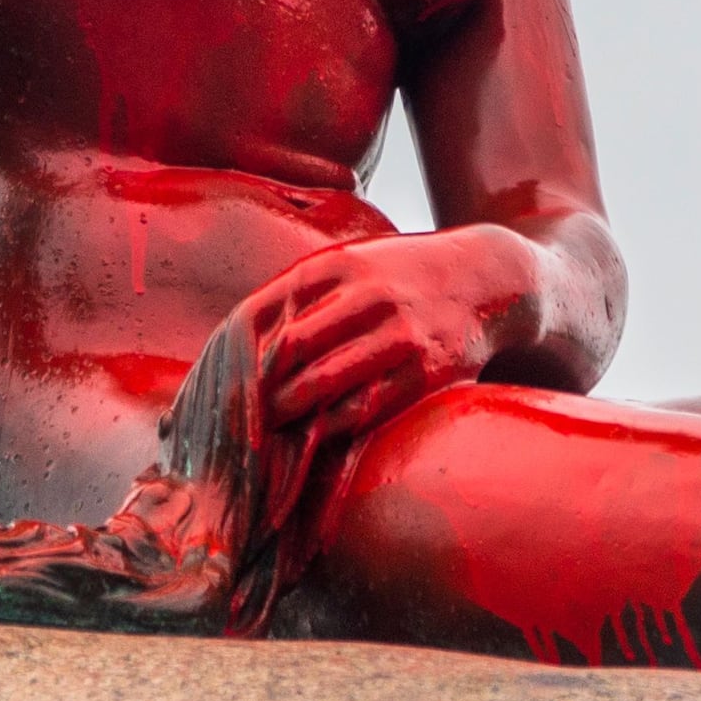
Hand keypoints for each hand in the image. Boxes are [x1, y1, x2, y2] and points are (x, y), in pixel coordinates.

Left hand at [228, 229, 540, 452]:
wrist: (489, 279)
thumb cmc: (403, 276)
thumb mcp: (353, 265)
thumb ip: (302, 294)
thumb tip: (238, 339)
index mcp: (338, 265)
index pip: (264, 310)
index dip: (230, 350)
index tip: (210, 381)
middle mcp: (368, 295)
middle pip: (288, 349)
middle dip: (254, 388)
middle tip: (228, 417)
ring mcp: (399, 334)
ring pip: (322, 382)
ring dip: (286, 412)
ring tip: (264, 429)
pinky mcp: (425, 372)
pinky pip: (364, 408)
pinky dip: (330, 426)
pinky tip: (311, 435)